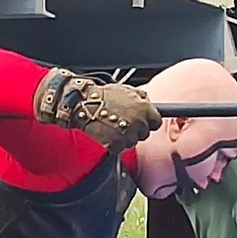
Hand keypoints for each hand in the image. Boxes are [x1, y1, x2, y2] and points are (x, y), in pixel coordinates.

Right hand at [33, 68, 161, 153]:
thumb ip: (140, 97)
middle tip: (121, 121)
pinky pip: (119, 148)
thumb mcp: (124, 89)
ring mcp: (128, 136)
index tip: (141, 120)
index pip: (156, 121)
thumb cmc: (100, 97)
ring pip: (131, 141)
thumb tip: (147, 101)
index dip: (148, 121)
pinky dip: (114, 143)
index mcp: (144, 109)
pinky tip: (105, 133)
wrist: (80, 105)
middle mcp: (139, 124)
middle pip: (144, 133)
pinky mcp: (117, 147)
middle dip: (135, 129)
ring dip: (124, 136)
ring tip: (110, 125)